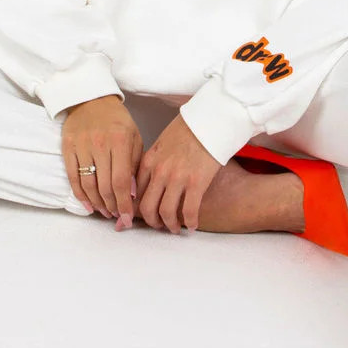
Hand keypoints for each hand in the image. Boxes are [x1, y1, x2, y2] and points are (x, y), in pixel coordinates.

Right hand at [61, 94, 142, 221]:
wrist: (90, 98)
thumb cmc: (117, 120)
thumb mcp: (134, 137)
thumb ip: (134, 164)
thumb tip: (132, 194)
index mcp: (119, 141)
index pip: (121, 181)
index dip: (124, 203)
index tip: (127, 218)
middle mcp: (99, 144)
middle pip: (104, 186)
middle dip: (112, 206)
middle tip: (117, 216)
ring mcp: (81, 146)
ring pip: (88, 185)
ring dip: (97, 203)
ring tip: (105, 212)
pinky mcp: (67, 148)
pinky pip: (73, 177)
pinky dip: (80, 195)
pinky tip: (88, 205)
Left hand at [134, 112, 221, 233]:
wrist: (211, 119)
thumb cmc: (190, 128)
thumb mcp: (163, 142)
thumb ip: (154, 162)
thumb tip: (152, 180)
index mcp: (149, 160)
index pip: (136, 192)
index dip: (138, 208)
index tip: (145, 214)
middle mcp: (160, 171)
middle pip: (147, 207)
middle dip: (152, 221)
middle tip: (159, 225)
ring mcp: (178, 177)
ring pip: (166, 212)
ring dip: (170, 225)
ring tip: (176, 228)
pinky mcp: (197, 182)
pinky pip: (189, 210)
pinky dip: (190, 222)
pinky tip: (193, 224)